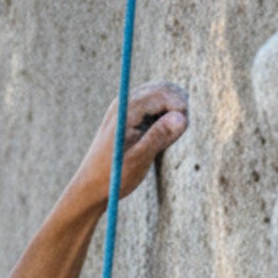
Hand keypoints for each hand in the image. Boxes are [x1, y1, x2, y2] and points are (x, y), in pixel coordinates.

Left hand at [71, 81, 188, 214]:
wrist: (89, 188)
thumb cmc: (112, 177)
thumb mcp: (139, 159)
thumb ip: (159, 136)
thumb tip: (182, 118)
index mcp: (127, 108)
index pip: (163, 93)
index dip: (180, 107)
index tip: (187, 128)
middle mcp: (125, 101)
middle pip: (163, 88)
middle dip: (178, 105)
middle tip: (185, 130)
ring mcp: (126, 107)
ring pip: (159, 95)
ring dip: (172, 110)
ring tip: (175, 134)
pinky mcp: (128, 116)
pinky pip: (152, 106)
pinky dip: (163, 115)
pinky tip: (164, 134)